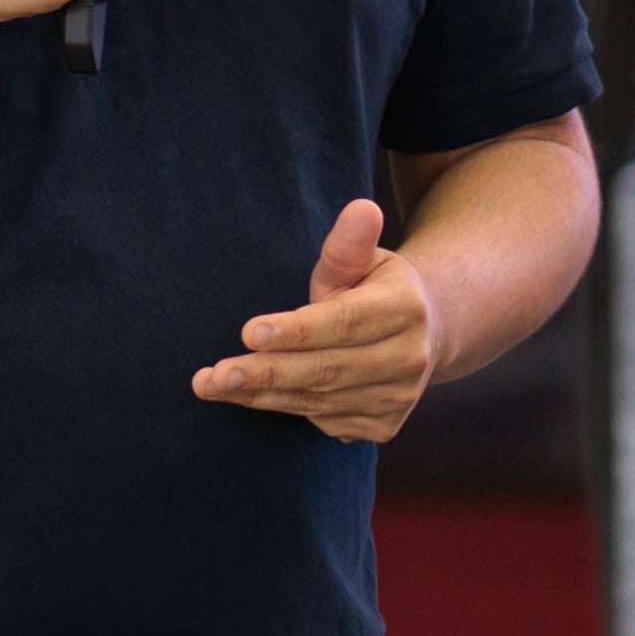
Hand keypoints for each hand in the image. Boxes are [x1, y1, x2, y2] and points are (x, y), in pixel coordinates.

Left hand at [193, 200, 437, 442]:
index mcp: (405, 309)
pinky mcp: (383, 426)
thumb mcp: (364, 260)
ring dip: (261, 395)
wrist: (421, 335)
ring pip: (319, 400)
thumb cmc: (375, 288)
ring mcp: (398, 398)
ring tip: (212, 385)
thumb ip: (349, 243)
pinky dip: (281, 408)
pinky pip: (323, 420)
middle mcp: (408, 359)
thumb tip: (361, 208)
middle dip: (266, 372)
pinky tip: (247, 396)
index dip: (296, 331)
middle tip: (215, 375)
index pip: (345, 322)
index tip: (248, 331)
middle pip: (327, 369)